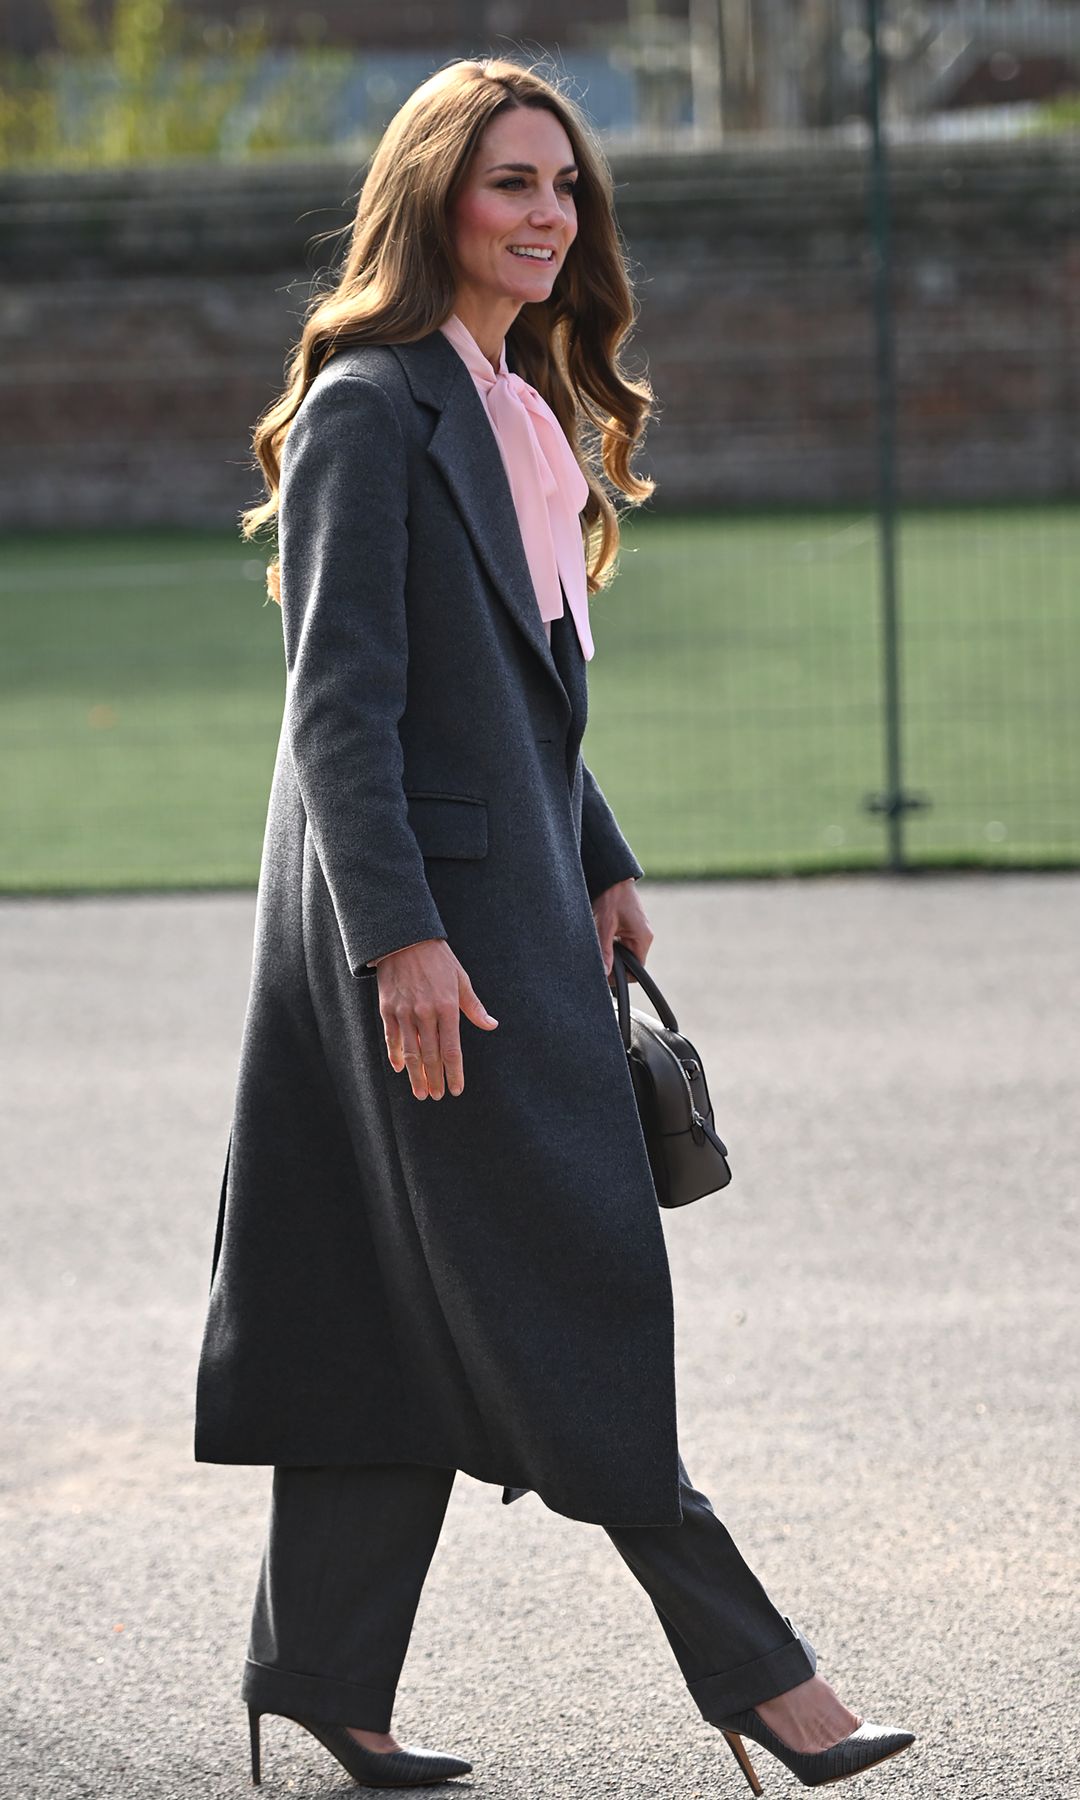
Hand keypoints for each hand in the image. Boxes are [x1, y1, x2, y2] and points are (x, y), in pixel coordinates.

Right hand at [374, 939, 498, 1099]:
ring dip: (416, 1075)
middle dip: (435, 1079)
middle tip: (437, 1096)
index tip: (456, 1089)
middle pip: (431, 1056)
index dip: (454, 1073)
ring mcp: (404, 1012)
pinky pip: (392, 1039)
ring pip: (411, 1052)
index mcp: (447, 1008)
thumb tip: (491, 1025)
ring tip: (421, 1093)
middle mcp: (426, 1013)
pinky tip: (401, 1069)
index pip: (452, 1050)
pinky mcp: (387, 1009)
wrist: (404, 939)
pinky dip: (396, 1056)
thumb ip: (474, 1007)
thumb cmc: (438, 959)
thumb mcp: (461, 979)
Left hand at [591, 877, 652, 982]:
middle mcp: (644, 936)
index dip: (621, 976)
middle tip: (599, 959)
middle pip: (631, 963)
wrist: (613, 877)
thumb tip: (604, 973)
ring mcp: (639, 931)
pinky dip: (613, 944)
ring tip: (601, 944)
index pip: (637, 970)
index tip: (605, 973)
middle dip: (615, 964)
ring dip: (613, 953)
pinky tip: (604, 937)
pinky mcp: (632, 926)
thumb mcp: (604, 926)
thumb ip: (605, 951)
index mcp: (643, 938)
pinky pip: (624, 943)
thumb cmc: (611, 897)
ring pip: (626, 953)